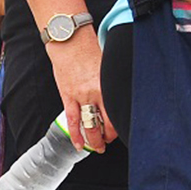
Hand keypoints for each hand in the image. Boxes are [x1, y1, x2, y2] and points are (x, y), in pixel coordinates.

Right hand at [49, 32, 116, 151]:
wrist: (70, 41)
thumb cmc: (90, 50)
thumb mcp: (108, 66)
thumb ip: (112, 82)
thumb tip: (120, 94)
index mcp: (108, 84)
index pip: (118, 111)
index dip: (121, 125)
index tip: (123, 131)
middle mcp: (96, 92)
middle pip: (105, 122)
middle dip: (109, 136)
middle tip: (110, 142)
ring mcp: (80, 96)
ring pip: (88, 125)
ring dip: (94, 139)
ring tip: (97, 148)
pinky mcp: (67, 96)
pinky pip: (72, 120)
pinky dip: (76, 135)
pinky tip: (79, 144)